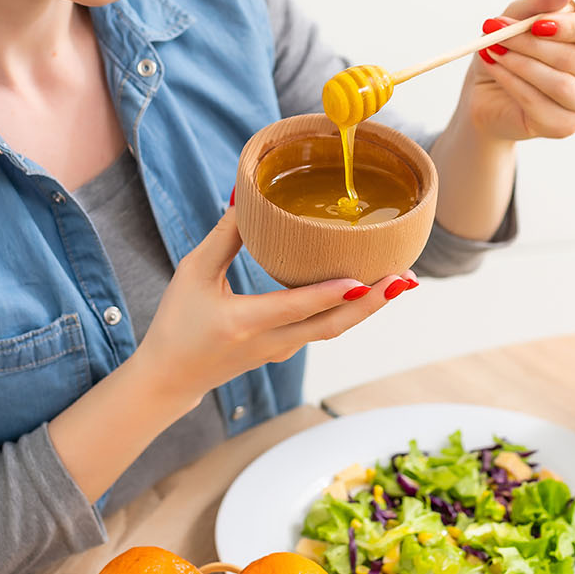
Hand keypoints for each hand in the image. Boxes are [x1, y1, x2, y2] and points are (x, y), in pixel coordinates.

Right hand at [135, 209, 415, 407]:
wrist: (170, 378)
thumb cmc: (177, 322)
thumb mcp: (193, 273)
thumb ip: (225, 236)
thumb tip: (248, 195)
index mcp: (243, 323)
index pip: (294, 308)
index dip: (327, 295)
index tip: (360, 280)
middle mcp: (269, 342)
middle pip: (330, 326)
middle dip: (371, 303)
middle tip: (404, 279)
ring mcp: (281, 350)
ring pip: (332, 329)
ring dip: (368, 307)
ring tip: (400, 281)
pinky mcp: (285, 350)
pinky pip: (323, 329)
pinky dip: (349, 311)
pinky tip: (368, 290)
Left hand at [466, 0, 574, 141]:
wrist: (486, 93)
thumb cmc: (510, 48)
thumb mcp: (518, 16)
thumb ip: (541, 1)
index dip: (572, 22)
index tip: (535, 21)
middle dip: (531, 43)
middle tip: (496, 32)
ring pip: (560, 82)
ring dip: (519, 63)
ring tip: (493, 50)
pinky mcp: (566, 125)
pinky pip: (541, 104)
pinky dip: (511, 82)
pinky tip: (495, 68)